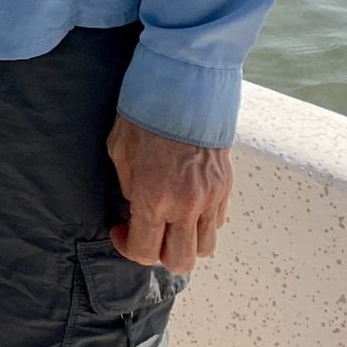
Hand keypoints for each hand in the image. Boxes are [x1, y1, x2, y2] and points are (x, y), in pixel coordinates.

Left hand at [106, 114, 232, 275]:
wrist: (183, 86)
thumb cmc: (145, 113)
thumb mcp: (120, 150)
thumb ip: (130, 188)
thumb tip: (138, 208)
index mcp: (154, 197)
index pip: (144, 251)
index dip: (127, 247)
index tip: (120, 230)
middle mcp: (186, 204)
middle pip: (181, 261)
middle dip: (160, 253)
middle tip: (147, 229)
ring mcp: (211, 197)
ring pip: (206, 248)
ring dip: (186, 242)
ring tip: (171, 220)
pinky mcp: (225, 187)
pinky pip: (218, 222)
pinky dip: (203, 222)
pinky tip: (188, 202)